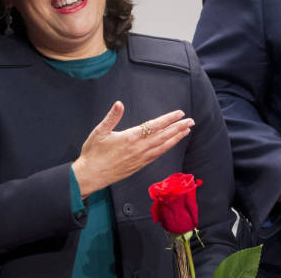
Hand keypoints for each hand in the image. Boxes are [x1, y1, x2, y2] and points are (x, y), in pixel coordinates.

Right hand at [71, 101, 193, 197]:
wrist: (90, 176)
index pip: (154, 125)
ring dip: (176, 138)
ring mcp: (140, 158)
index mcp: (130, 137)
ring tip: (186, 131)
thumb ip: (112, 117)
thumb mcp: (99, 132)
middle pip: (163, 136)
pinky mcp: (139, 166)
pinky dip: (167, 148)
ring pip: (163, 146)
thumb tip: (119, 104)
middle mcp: (139, 148)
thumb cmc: (93, 154)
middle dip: (178, 127)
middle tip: (191, 121)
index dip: (168, 119)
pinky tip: (171, 144)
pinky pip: (157, 155)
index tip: (180, 114)